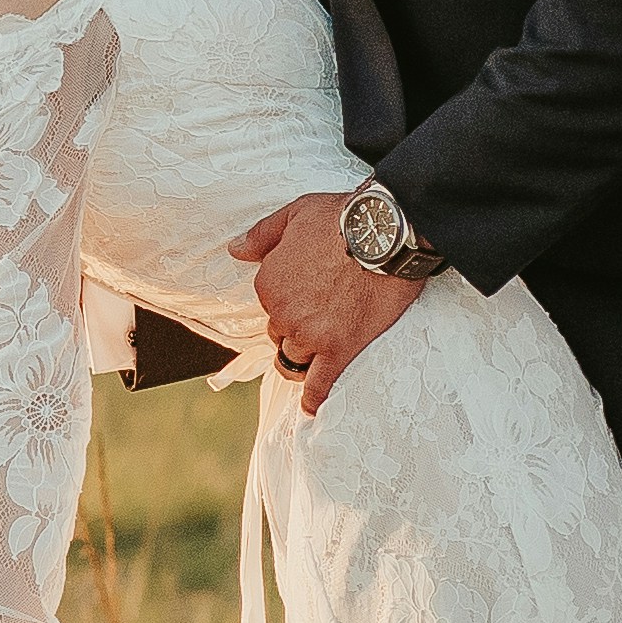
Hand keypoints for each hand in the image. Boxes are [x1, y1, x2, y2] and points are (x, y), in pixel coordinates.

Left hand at [230, 194, 421, 414]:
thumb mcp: (294, 214)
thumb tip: (234, 249)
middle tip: (326, 315)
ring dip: (306, 357)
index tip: (312, 292)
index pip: (270, 306)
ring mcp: (310, 335)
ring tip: (323, 351)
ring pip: (296, 360)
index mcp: (268, 283)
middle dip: (298, 328)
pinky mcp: (340, 350)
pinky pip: (320, 385)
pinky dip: (314, 399)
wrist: (387, 231)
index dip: (291, 301)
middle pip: (281, 334)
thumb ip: (261, 235)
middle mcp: (283, 314)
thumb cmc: (342, 216)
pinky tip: (311, 408)